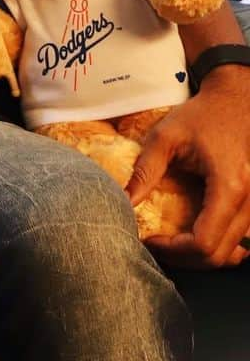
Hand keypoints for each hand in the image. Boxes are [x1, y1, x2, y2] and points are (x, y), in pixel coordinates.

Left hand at [127, 67, 249, 266]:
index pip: (205, 242)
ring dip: (199, 257)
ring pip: (232, 253)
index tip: (149, 240)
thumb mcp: (166, 137)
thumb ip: (145, 170)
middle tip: (154, 246)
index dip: (174, 250)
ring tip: (170, 243)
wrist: (236, 102)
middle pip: (219, 255)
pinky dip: (217, 248)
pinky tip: (193, 238)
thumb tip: (123, 201)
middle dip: (183, 258)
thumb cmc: (202, 115)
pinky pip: (240, 240)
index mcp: (228, 186)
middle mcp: (248, 203)